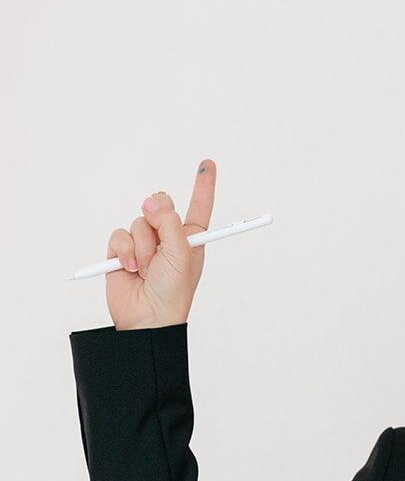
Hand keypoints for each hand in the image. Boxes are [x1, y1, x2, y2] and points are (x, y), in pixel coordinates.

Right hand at [105, 160, 215, 329]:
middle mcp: (168, 238)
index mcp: (190, 238)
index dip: (203, 185)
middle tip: (161, 244)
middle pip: (162, 205)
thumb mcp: (183, 252)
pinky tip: (129, 268)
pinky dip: (125, 250)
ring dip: (143, 246)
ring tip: (146, 269)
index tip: (208, 163)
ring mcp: (144, 244)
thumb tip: (151, 201)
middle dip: (159, 219)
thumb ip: (170, 221)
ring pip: (139, 221)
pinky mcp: (121, 251)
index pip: (199, 206)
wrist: (148, 317)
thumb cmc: (173, 291)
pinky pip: (120, 234)